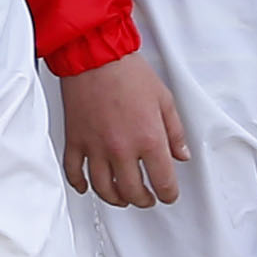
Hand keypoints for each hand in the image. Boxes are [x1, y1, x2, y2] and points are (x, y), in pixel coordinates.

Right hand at [58, 49, 187, 207]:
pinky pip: (74, 172)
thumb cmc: (128, 72)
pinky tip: (87, 187)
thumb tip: (181, 154)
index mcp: (148, 138)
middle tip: (147, 198)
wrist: (95, 56)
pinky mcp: (76, 140)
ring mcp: (96, 147)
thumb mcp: (164, 100)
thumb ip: (175, 132)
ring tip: (122, 197)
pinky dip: (80, 185)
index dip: (168, 194)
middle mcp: (121, 148)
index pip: (163, 182)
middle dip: (143, 200)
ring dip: (115, 199)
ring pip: (104, 188)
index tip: (168, 194)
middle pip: (132, 192)